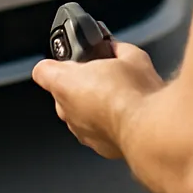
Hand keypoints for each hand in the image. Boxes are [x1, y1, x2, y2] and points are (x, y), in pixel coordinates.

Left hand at [33, 39, 164, 158]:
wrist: (148, 128)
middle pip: (62, 91)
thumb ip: (116, 50)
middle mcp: (66, 109)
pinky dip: (105, 123)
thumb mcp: (131, 56)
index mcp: (64, 82)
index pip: (44, 70)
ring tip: (116, 98)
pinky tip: (123, 117)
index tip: (74, 59)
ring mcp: (79, 130)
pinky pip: (94, 130)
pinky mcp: (96, 145)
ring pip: (77, 112)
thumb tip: (115, 47)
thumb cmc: (135, 93)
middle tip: (102, 77)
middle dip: (80, 83)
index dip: (59, 63)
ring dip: (91, 104)